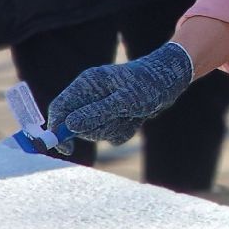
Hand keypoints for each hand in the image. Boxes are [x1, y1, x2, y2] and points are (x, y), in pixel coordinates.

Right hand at [47, 42, 193, 146]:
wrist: (171, 80)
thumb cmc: (150, 85)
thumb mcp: (124, 100)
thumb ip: (97, 112)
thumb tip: (69, 125)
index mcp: (87, 83)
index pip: (59, 108)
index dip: (57, 130)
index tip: (66, 148)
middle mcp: (90, 94)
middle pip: (75, 126)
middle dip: (96, 129)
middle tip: (118, 118)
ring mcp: (101, 105)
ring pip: (95, 132)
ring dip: (114, 129)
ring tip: (132, 114)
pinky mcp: (113, 114)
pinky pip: (110, 134)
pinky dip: (124, 130)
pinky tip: (136, 117)